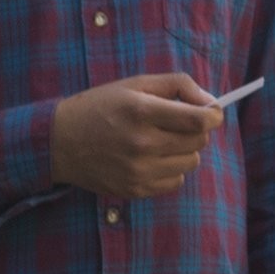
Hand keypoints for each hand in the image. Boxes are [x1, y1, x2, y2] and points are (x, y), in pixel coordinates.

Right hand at [51, 74, 222, 200]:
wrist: (60, 142)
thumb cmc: (100, 107)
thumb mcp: (135, 84)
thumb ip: (177, 85)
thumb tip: (210, 102)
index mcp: (142, 112)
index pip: (198, 120)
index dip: (214, 115)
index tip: (212, 113)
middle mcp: (142, 144)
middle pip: (198, 141)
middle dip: (195, 129)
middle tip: (177, 123)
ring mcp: (138, 171)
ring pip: (191, 163)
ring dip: (183, 151)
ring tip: (160, 141)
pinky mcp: (135, 190)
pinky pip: (175, 182)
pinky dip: (170, 170)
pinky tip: (151, 159)